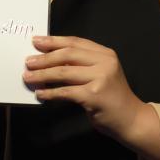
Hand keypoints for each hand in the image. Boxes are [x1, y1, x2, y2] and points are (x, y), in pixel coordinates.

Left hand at [23, 34, 159, 157]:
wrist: (131, 119)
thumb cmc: (111, 97)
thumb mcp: (100, 74)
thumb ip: (81, 65)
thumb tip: (49, 60)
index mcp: (105, 54)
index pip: (75, 42)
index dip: (54, 41)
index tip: (36, 41)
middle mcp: (105, 62)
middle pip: (67, 55)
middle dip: (44, 58)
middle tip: (28, 61)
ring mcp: (101, 78)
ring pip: (64, 72)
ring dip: (42, 75)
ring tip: (28, 77)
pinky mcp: (94, 96)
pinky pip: (66, 92)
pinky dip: (50, 93)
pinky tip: (40, 94)